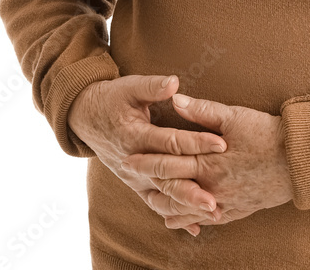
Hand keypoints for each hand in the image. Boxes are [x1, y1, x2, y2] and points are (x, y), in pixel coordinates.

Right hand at [67, 74, 227, 236]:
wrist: (87, 118)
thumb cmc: (113, 99)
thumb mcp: (130, 87)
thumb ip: (152, 86)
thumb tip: (174, 83)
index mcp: (136, 136)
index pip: (171, 142)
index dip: (197, 142)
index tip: (222, 144)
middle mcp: (135, 162)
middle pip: (168, 178)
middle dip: (193, 189)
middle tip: (217, 199)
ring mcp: (134, 177)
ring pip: (163, 196)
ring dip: (187, 206)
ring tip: (213, 212)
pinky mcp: (136, 184)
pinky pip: (156, 202)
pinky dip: (175, 214)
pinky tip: (195, 227)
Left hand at [121, 92, 294, 232]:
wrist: (298, 160)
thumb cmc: (267, 133)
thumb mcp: (235, 116)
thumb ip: (202, 110)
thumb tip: (175, 98)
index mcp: (210, 161)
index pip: (171, 162)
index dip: (148, 159)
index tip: (129, 157)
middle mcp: (213, 186)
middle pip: (174, 187)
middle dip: (150, 181)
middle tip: (131, 176)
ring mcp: (224, 201)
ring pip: (186, 208)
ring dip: (165, 204)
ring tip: (149, 199)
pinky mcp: (236, 210)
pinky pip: (205, 220)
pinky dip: (187, 220)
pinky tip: (175, 220)